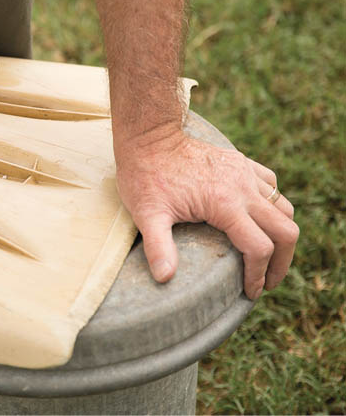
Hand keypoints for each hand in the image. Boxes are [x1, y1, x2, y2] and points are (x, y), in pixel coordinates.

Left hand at [114, 127, 297, 299]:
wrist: (148, 138)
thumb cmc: (145, 176)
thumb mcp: (146, 214)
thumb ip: (158, 247)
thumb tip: (164, 278)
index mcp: (224, 204)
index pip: (259, 249)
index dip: (258, 276)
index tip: (250, 292)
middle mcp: (242, 188)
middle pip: (285, 231)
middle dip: (281, 262)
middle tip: (268, 281)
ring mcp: (244, 173)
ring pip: (284, 208)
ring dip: (281, 235)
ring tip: (267, 256)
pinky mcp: (241, 162)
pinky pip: (272, 185)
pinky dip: (274, 206)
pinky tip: (259, 219)